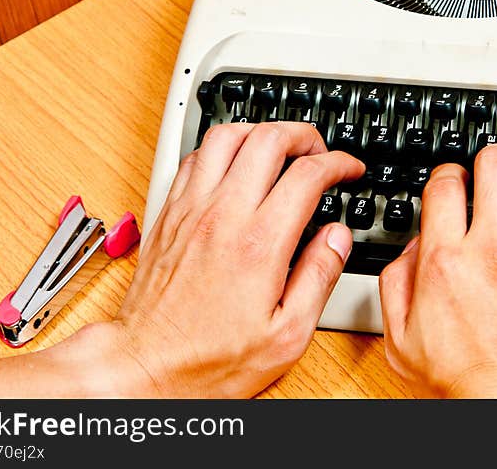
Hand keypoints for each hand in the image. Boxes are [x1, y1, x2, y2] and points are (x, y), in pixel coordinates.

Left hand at [71, 122, 363, 397]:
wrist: (147, 365)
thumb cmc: (211, 358)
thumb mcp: (286, 335)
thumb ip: (319, 277)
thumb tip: (338, 238)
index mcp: (260, 244)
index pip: (307, 174)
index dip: (339, 162)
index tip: (349, 169)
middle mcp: (224, 216)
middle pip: (269, 139)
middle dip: (305, 134)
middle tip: (320, 151)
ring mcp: (192, 210)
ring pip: (226, 136)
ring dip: (260, 131)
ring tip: (279, 146)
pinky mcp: (170, 213)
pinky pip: (194, 157)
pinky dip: (222, 147)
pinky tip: (235, 163)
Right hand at [379, 145, 496, 397]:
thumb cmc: (467, 385)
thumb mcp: (401, 339)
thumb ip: (396, 281)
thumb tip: (414, 245)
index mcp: (446, 259)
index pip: (446, 182)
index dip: (449, 174)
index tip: (455, 183)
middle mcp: (495, 247)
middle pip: (496, 161)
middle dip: (490, 161)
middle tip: (493, 175)